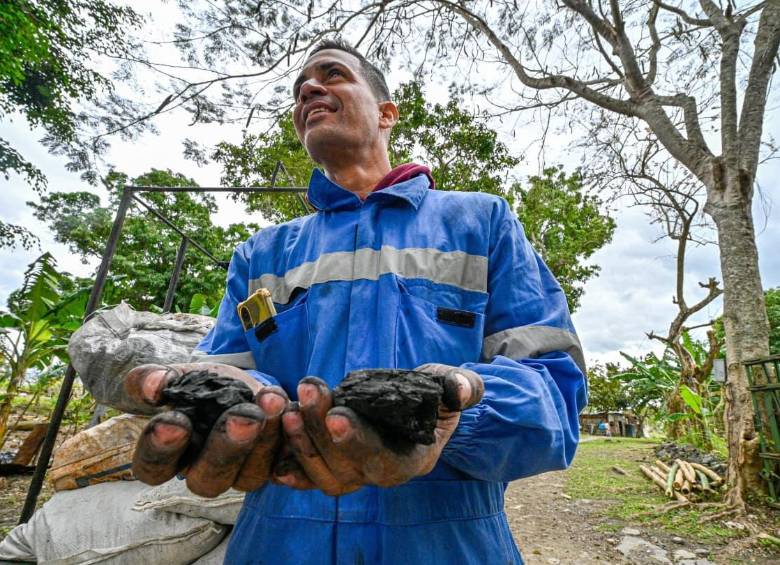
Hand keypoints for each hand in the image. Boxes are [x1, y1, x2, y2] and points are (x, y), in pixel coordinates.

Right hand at [124, 363, 287, 496]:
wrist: (245, 384)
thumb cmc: (202, 386)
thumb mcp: (176, 376)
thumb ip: (151, 379)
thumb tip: (153, 386)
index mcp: (171, 457)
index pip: (155, 469)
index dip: (161, 450)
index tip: (173, 422)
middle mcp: (206, 473)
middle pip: (208, 479)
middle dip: (226, 447)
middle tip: (242, 416)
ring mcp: (244, 473)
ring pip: (252, 474)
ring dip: (265, 438)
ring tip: (271, 400)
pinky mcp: (278, 466)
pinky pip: (289, 465)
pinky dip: (295, 437)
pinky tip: (295, 409)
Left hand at [278, 364, 483, 495]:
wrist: (420, 404)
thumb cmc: (436, 394)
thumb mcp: (453, 384)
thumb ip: (462, 387)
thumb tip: (460, 389)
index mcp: (413, 459)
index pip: (383, 459)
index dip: (359, 440)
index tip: (337, 413)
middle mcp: (382, 474)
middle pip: (346, 467)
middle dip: (321, 430)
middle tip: (308, 391)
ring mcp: (356, 473)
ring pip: (324, 473)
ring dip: (302, 442)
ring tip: (287, 407)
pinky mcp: (335, 464)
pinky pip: (309, 476)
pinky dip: (290, 467)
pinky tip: (272, 454)